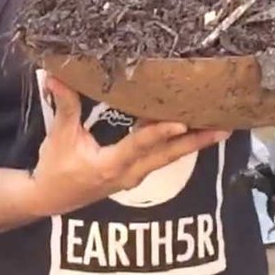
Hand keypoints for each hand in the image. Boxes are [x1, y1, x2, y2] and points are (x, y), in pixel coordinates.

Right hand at [30, 76, 228, 216]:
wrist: (50, 199)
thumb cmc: (55, 168)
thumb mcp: (60, 136)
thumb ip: (65, 106)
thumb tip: (55, 75)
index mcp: (112, 164)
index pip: (140, 145)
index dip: (160, 133)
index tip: (182, 123)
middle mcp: (130, 173)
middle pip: (169, 154)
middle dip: (197, 141)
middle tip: (224, 127)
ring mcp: (135, 175)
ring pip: (169, 156)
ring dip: (194, 143)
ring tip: (218, 128)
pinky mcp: (135, 173)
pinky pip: (161, 156)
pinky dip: (177, 143)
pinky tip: (191, 129)